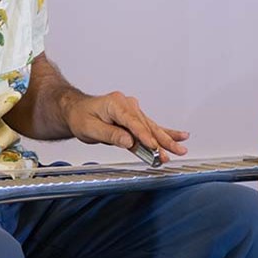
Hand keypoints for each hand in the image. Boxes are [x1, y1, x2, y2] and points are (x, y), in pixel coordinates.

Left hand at [61, 91, 188, 162]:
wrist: (76, 111)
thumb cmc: (81, 117)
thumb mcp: (90, 128)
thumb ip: (110, 134)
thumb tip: (129, 141)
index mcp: (116, 103)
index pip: (132, 121)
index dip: (143, 135)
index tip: (153, 147)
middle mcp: (127, 105)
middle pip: (146, 125)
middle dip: (160, 142)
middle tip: (172, 153)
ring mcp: (133, 110)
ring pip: (152, 128)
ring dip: (166, 140)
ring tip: (181, 149)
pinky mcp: (135, 118)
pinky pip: (151, 127)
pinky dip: (165, 133)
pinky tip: (181, 137)